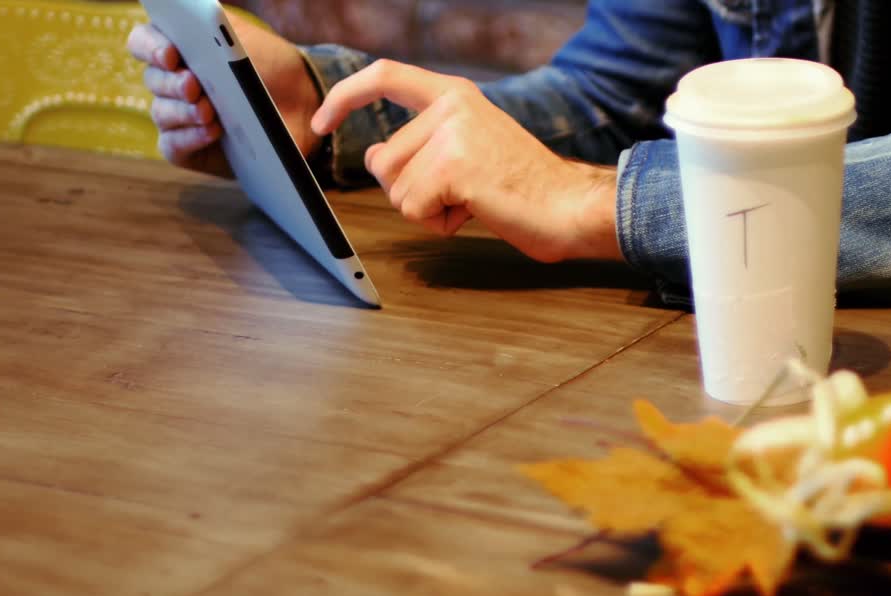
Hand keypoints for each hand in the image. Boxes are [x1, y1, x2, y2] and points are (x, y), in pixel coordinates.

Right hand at [126, 14, 321, 176]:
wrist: (301, 105)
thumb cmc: (270, 66)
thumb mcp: (247, 39)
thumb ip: (218, 26)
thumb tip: (199, 17)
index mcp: (179, 49)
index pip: (144, 43)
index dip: (150, 47)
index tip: (170, 54)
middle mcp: (172, 82)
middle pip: (153, 80)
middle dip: (172, 83)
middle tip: (193, 86)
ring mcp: (177, 116)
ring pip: (161, 113)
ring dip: (183, 111)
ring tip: (208, 111)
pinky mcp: (187, 147)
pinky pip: (173, 145)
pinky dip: (189, 137)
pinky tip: (211, 131)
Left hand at [310, 60, 620, 263]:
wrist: (569, 206)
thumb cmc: (523, 188)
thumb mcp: (471, 147)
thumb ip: (425, 143)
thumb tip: (375, 159)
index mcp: (455, 95)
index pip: (385, 76)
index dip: (346, 97)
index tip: (321, 123)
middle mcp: (451, 107)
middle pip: (382, 160)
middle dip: (410, 191)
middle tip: (461, 193)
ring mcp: (452, 134)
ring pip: (394, 188)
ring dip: (426, 209)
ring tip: (472, 200)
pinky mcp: (453, 167)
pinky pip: (413, 208)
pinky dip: (438, 223)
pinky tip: (475, 211)